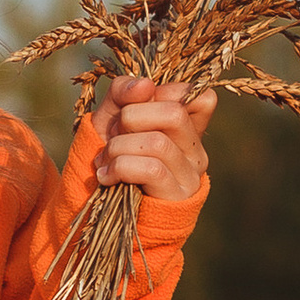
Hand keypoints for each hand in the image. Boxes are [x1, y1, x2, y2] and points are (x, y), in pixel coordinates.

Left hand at [89, 74, 214, 209]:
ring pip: (157, 143)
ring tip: (104, 160)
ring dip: (118, 148)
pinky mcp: (177, 196)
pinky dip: (120, 168)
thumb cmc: (112, 159)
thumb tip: (144, 85)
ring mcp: (191, 174)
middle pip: (173, 113)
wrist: (103, 215)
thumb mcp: (112, 120)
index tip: (129, 109)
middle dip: (131, 118)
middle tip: (112, 136)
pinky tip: (106, 177)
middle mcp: (196, 149)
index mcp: (187, 127)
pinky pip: (151, 169)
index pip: (196, 94)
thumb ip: (123, 94)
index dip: (159, 93)